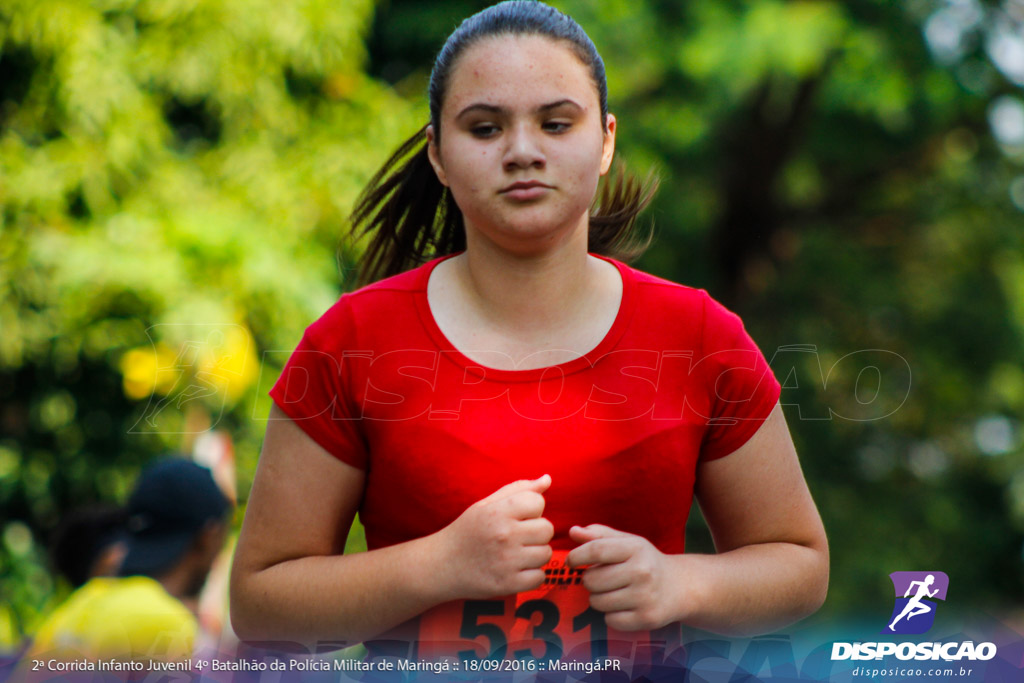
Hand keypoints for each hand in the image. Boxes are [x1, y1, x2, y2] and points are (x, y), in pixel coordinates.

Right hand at [435, 475, 553, 599]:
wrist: (442, 565)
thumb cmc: (467, 531)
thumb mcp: (486, 505)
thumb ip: (518, 490)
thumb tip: (547, 479)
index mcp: (498, 512)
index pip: (538, 502)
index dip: (532, 509)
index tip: (519, 517)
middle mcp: (504, 535)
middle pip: (547, 529)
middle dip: (537, 532)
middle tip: (519, 537)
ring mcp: (506, 561)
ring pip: (546, 553)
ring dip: (535, 554)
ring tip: (517, 553)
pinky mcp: (508, 584)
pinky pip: (540, 577)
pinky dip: (532, 575)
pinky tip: (517, 569)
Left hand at [567, 524, 675, 630]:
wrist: (679, 586)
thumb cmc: (645, 561)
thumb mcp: (627, 542)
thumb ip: (599, 535)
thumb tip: (573, 531)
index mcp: (636, 548)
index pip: (596, 550)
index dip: (577, 556)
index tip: (572, 562)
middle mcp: (642, 571)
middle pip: (592, 580)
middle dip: (589, 580)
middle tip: (601, 579)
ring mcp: (645, 596)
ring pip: (597, 602)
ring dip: (598, 598)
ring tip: (613, 591)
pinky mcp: (646, 618)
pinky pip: (610, 620)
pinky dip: (611, 615)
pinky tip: (623, 606)